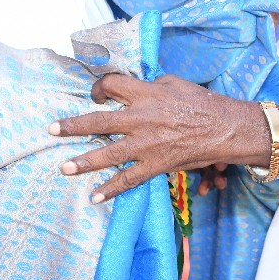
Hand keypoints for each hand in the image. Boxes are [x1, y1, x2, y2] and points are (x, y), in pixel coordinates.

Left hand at [48, 74, 266, 202]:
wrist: (226, 128)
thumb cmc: (203, 102)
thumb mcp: (175, 83)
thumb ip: (150, 86)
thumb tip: (136, 89)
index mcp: (145, 93)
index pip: (112, 85)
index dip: (100, 88)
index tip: (97, 94)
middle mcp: (141, 118)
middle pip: (99, 121)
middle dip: (73, 126)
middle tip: (52, 129)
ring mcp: (147, 143)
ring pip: (108, 153)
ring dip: (84, 161)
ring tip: (64, 167)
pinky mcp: (156, 164)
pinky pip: (129, 179)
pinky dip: (111, 189)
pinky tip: (94, 196)